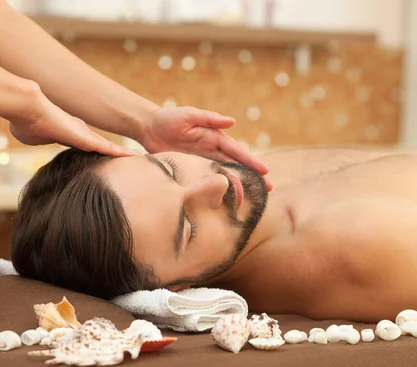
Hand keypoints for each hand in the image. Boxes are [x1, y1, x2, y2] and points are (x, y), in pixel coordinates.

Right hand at [8, 89, 134, 156]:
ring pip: (111, 148)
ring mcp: (86, 136)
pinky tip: (135, 160)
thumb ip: (39, 140)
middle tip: (134, 160)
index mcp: (70, 135)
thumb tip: (36, 138)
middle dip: (118, 154)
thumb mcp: (32, 137)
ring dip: (124, 155)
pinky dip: (122, 155)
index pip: (89, 146)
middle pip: (104, 147)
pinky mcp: (88, 139)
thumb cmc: (24, 121)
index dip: (100, 152)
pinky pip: (109, 149)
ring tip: (141, 160)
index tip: (109, 159)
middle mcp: (82, 133)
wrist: (28, 109)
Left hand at [141, 106, 272, 189]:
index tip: (265, 171)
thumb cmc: (169, 118)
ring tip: (248, 200)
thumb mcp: (189, 115)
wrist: (148, 128)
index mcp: (214, 137)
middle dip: (251, 177)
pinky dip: (216, 190)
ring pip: (223, 176)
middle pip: (235, 166)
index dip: (251, 161)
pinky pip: (206, 182)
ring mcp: (202, 162)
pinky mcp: (190, 171)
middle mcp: (212, 151)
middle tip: (268, 190)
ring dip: (236, 187)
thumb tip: (231, 122)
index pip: (236, 151)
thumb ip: (209, 118)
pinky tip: (223, 201)